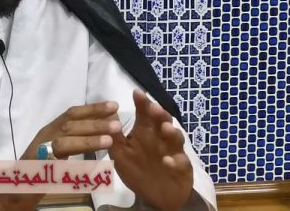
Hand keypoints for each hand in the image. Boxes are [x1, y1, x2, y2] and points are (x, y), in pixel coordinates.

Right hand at [21, 101, 122, 160]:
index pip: (72, 114)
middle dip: (94, 121)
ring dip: (88, 138)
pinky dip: (71, 166)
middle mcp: (44, 136)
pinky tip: (92, 163)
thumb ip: (74, 140)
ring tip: (110, 139)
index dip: (93, 108)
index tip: (113, 105)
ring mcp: (39, 151)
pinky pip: (57, 164)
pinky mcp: (37, 168)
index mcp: (50, 130)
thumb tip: (101, 131)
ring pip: (64, 141)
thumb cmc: (40, 170)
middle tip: (117, 121)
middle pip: (69, 124)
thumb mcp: (58, 150)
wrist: (15, 188)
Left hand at [108, 89, 192, 210]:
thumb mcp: (121, 154)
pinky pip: (180, 163)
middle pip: (162, 121)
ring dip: (172, 132)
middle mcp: (160, 138)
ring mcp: (173, 151)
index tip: (137, 93)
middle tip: (153, 108)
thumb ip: (114, 136)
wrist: (158, 196)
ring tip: (165, 129)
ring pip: (175, 138)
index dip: (142, 103)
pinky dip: (175, 161)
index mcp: (145, 133)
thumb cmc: (138, 171)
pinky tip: (168, 161)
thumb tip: (108, 114)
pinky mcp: (181, 167)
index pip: (145, 114)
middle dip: (159, 114)